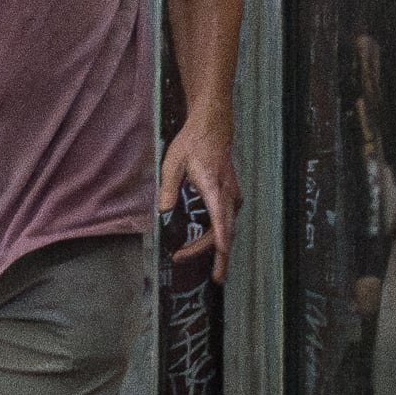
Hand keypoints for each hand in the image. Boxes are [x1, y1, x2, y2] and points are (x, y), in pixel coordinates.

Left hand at [158, 112, 238, 277]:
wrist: (213, 127)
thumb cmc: (193, 143)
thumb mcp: (172, 164)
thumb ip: (168, 190)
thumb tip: (163, 214)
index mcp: (214, 190)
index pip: (220, 224)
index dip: (220, 246)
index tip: (219, 263)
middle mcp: (228, 196)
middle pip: (224, 233)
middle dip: (213, 255)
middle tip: (194, 267)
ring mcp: (232, 196)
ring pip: (227, 228)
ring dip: (215, 247)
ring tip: (207, 266)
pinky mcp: (231, 195)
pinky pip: (227, 221)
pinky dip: (219, 235)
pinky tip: (210, 243)